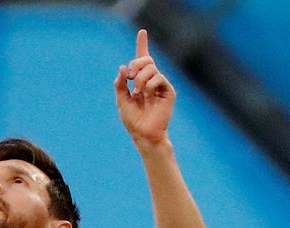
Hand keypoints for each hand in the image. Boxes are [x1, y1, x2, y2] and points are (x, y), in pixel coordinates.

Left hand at [114, 30, 174, 145]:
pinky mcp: (168, 92)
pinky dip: (149, 83)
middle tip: (130, 77)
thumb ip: (120, 84)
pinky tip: (146, 93)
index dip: (142, 45)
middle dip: (136, 64)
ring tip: (138, 91)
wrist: (143, 134)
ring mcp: (161, 85)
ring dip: (140, 77)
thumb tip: (123, 68)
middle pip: (146, 60)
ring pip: (151, 68)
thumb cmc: (133, 120)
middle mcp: (152, 81)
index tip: (142, 32)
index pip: (143, 60)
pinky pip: (159, 78)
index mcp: (141, 81)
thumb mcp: (121, 100)